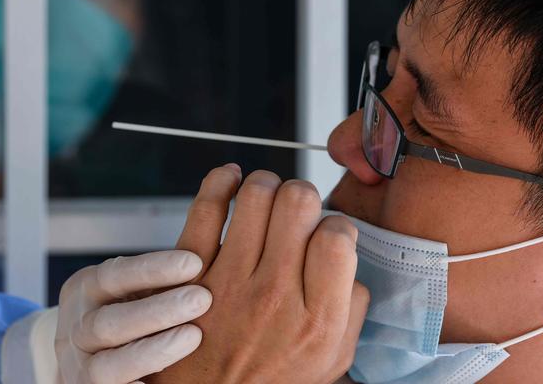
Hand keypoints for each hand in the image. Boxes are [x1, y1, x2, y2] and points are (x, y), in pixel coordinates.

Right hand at [55, 250, 211, 383]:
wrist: (92, 357)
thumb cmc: (132, 310)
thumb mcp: (138, 284)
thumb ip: (170, 267)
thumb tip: (220, 227)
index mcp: (89, 288)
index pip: (115, 276)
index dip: (152, 268)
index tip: (194, 261)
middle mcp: (78, 328)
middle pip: (109, 323)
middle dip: (156, 310)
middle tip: (202, 298)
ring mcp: (81, 367)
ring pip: (106, 367)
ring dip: (153, 351)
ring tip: (194, 336)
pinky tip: (160, 383)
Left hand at [147, 165, 369, 383]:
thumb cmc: (270, 382)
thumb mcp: (330, 363)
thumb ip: (351, 311)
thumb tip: (348, 261)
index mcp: (315, 320)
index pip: (337, 236)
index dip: (338, 225)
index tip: (328, 235)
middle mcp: (274, 294)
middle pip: (298, 202)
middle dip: (304, 196)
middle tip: (298, 212)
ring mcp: (228, 280)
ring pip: (256, 194)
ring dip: (267, 185)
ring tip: (268, 198)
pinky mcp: (191, 272)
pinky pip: (206, 208)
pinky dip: (220, 182)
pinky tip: (232, 179)